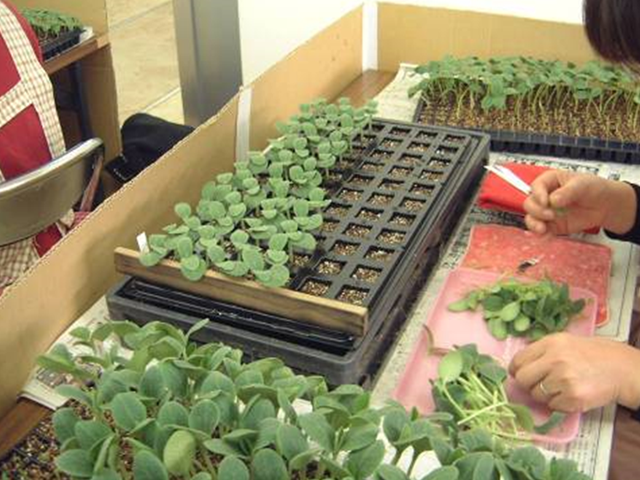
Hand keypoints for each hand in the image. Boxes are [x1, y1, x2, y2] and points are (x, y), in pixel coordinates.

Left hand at [509, 333, 639, 412]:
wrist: (620, 368)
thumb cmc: (591, 354)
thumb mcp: (564, 342)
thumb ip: (541, 352)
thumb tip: (517, 368)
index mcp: (551, 343)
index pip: (518, 360)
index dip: (516, 370)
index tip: (518, 374)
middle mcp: (555, 360)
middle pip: (523, 379)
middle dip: (528, 384)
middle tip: (539, 384)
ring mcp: (564, 380)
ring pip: (536, 395)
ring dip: (544, 395)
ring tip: (560, 388)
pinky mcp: (573, 398)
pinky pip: (552, 406)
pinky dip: (558, 404)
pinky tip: (570, 395)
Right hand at [523, 170, 635, 235]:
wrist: (605, 205)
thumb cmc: (593, 189)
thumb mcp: (582, 185)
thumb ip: (567, 192)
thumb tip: (553, 200)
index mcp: (550, 181)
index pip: (536, 186)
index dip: (538, 195)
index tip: (546, 202)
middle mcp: (545, 196)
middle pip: (530, 203)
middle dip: (537, 211)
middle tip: (551, 215)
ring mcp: (547, 211)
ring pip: (531, 218)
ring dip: (534, 224)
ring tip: (543, 228)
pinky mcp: (552, 224)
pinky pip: (541, 230)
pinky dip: (541, 234)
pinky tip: (546, 235)